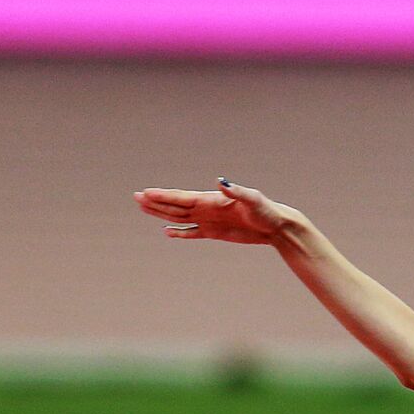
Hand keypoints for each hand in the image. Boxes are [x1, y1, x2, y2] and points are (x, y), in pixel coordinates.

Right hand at [133, 178, 289, 244]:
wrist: (276, 226)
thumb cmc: (267, 211)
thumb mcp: (253, 199)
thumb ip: (237, 191)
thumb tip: (221, 181)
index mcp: (212, 199)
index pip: (182, 197)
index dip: (163, 196)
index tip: (146, 193)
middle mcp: (207, 208)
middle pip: (175, 205)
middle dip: (156, 202)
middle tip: (136, 197)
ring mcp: (209, 220)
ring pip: (180, 217)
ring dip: (162, 214)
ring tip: (144, 208)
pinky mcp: (215, 233)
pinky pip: (192, 232)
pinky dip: (179, 233)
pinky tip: (167, 232)